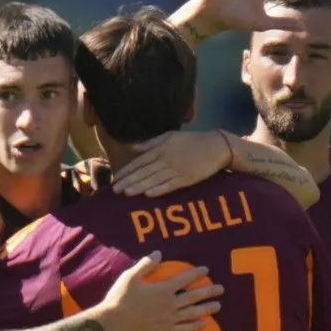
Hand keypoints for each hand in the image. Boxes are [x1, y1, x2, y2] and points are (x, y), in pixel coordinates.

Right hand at [96, 252, 223, 330]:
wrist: (112, 322)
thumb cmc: (120, 298)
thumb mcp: (130, 277)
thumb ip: (145, 265)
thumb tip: (158, 253)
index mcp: (163, 289)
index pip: (185, 279)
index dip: (196, 273)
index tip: (206, 269)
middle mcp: (170, 304)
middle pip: (194, 296)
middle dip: (209, 291)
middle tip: (221, 288)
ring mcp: (169, 319)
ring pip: (193, 312)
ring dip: (207, 308)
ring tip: (218, 305)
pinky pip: (184, 329)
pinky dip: (195, 326)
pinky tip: (204, 324)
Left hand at [113, 131, 233, 197]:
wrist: (215, 147)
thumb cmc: (191, 141)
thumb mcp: (170, 136)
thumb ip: (151, 143)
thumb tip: (134, 147)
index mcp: (160, 149)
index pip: (139, 161)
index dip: (127, 170)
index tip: (116, 178)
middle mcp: (166, 159)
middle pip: (143, 172)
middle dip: (128, 181)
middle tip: (114, 190)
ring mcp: (176, 170)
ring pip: (153, 180)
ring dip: (139, 187)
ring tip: (126, 193)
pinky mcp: (186, 179)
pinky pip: (170, 185)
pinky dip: (159, 190)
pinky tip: (148, 195)